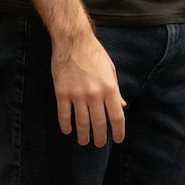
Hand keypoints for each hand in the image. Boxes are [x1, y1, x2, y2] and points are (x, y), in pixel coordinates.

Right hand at [51, 31, 124, 146]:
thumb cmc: (94, 54)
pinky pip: (64, 114)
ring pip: (81, 122)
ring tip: (83, 141)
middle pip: (99, 123)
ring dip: (83, 135)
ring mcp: (77, 94)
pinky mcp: (62, 92)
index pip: (117, 117)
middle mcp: (94, 94)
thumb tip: (122, 106)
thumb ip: (116, 90)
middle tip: (98, 144)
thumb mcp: (110, 70)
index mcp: (110, 88)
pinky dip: (65, 125)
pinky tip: (67, 131)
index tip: (118, 140)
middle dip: (99, 137)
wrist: (73, 40)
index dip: (118, 131)